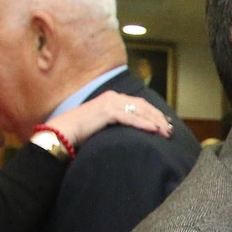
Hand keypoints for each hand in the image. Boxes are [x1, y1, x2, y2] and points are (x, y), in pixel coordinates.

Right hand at [46, 89, 172, 146]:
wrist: (62, 131)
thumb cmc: (80, 132)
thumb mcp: (102, 124)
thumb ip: (115, 123)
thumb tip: (129, 133)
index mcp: (112, 99)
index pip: (139, 104)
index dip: (154, 113)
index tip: (165, 124)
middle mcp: (113, 97)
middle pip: (143, 106)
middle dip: (158, 118)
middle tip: (170, 129)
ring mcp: (110, 103)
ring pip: (139, 111)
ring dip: (155, 122)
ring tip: (166, 132)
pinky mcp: (106, 111)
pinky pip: (130, 118)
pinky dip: (143, 124)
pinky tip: (154, 130)